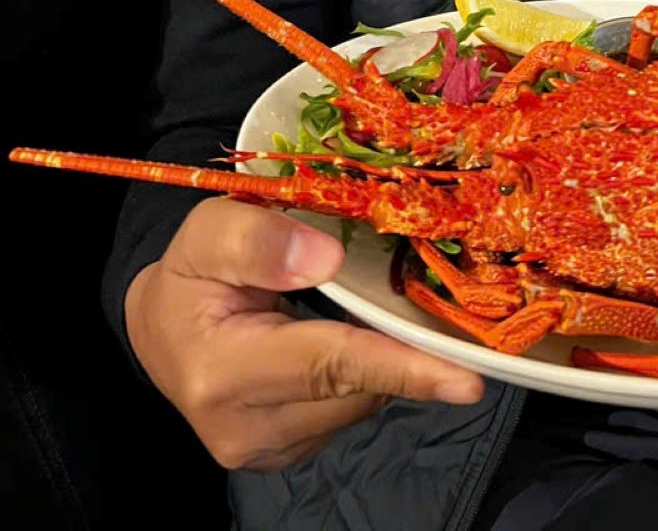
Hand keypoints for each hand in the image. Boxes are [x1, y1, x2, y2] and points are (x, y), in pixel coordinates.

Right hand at [125, 198, 483, 471]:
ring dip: (383, 357)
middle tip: (443, 309)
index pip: (328, 365)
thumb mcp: (209, 231)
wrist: (163, 332)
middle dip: (405, 349)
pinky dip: (366, 372)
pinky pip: (351, 407)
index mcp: (222, 372)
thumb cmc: (191, 273)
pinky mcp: (288, 453)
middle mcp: (247, 429)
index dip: (399, 366)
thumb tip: (325, 258)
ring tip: (369, 309)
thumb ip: (260, 239)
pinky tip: (355, 339)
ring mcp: (269, 450)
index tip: (466, 380)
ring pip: (361, 400)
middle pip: (356, 386)